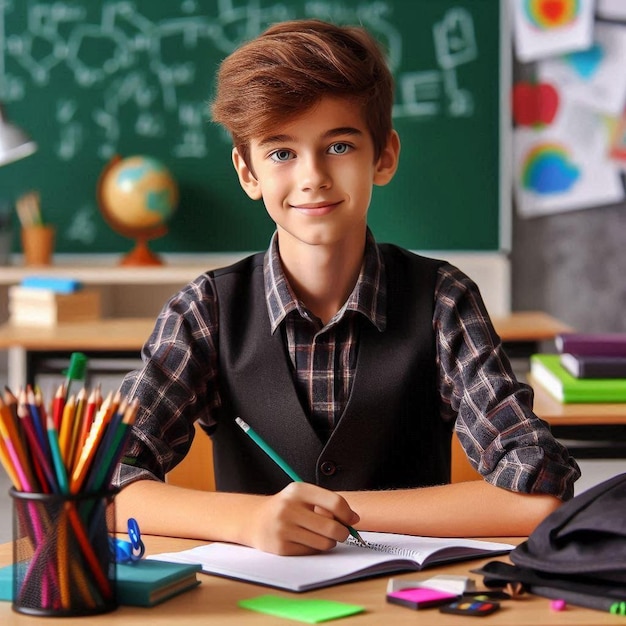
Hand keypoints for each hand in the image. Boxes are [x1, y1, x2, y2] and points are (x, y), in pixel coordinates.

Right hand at [244, 482, 359, 555]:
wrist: (256, 520)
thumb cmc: (287, 508)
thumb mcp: (303, 496)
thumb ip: (327, 503)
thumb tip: (354, 519)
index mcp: (298, 490)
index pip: (334, 502)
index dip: (348, 514)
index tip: (352, 520)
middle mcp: (289, 507)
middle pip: (332, 526)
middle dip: (342, 533)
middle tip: (341, 533)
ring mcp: (283, 528)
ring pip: (324, 542)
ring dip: (329, 542)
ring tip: (322, 536)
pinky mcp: (281, 547)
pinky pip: (311, 552)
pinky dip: (314, 549)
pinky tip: (306, 541)